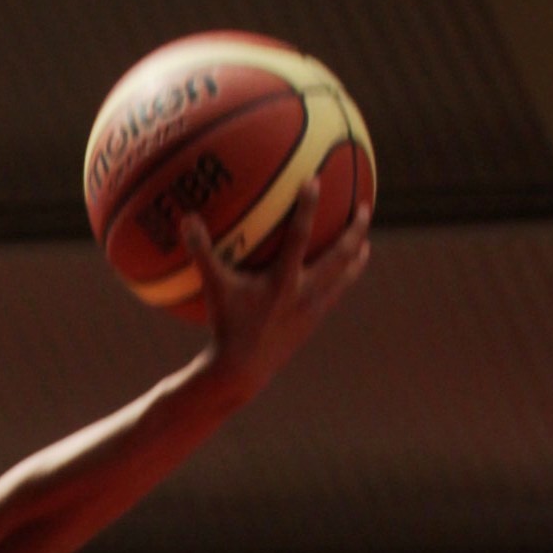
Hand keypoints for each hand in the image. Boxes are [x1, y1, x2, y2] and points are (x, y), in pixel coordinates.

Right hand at [186, 183, 370, 405]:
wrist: (242, 373)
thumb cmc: (226, 328)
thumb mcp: (214, 289)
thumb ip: (202, 253)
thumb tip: (187, 218)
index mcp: (282, 280)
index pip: (299, 235)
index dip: (307, 206)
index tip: (314, 179)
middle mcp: (305, 293)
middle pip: (340, 256)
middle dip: (355, 231)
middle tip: (365, 208)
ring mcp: (312, 310)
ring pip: (344, 279)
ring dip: (357, 259)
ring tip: (364, 246)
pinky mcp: (311, 325)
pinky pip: (332, 297)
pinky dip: (340, 283)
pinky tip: (339, 279)